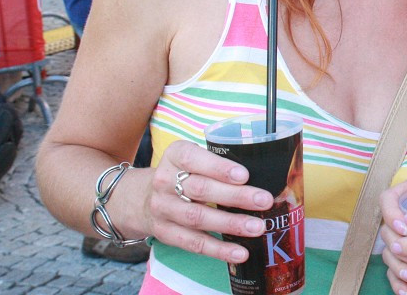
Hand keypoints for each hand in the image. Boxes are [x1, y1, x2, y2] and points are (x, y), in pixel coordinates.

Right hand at [142, 140, 272, 262]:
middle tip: (264, 200)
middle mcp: (165, 181)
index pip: (194, 158)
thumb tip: (262, 173)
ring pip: (198, 218)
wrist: (142, 198)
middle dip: (236, 196)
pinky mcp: (166, 233)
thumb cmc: (183, 174)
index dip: (219, 168)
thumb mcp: (194, 158)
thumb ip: (219, 162)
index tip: (244, 175)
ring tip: (257, 227)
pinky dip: (219, 249)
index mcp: (175, 155)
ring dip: (231, 224)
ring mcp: (163, 209)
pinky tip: (240, 252)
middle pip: (201, 190)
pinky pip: (194, 243)